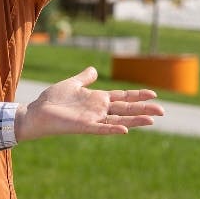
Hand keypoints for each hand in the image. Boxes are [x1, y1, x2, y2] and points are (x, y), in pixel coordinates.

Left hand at [15, 66, 162, 140]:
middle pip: (125, 109)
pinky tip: (125, 129)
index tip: (153, 94)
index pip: (122, 97)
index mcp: (97, 99)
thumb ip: (84, 78)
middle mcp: (98, 109)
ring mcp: (93, 119)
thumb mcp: (71, 84)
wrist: (37, 112)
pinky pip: (101, 128)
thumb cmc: (52, 99)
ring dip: (135, 120)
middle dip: (143, 109)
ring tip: (152, 120)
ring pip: (119, 119)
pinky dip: (113, 129)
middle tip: (162, 111)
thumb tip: (94, 69)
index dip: (136, 95)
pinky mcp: (84, 126)